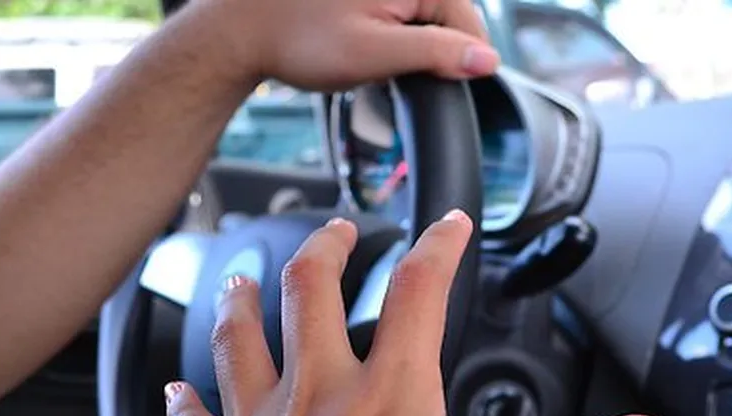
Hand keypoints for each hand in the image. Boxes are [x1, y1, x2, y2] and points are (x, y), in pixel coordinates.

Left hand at [145, 211, 670, 415]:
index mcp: (388, 401)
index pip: (421, 292)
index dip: (442, 247)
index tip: (452, 223)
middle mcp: (315, 399)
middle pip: (313, 291)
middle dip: (331, 249)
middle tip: (342, 229)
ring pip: (240, 338)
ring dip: (244, 298)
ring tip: (247, 274)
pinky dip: (184, 400)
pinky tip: (177, 389)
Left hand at [190, 0, 500, 89]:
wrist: (244, 31)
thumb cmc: (300, 40)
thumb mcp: (375, 54)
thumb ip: (436, 53)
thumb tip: (487, 61)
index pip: (468, 20)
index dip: (461, 60)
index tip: (440, 86)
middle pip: (448, 17)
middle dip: (431, 50)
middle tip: (391, 72)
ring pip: (425, 17)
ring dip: (411, 44)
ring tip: (371, 55)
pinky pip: (403, 13)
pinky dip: (394, 34)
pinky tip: (366, 44)